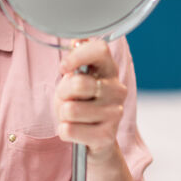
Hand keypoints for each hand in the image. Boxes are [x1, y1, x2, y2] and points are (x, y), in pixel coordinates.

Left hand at [54, 39, 126, 160]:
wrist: (92, 140)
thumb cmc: (81, 103)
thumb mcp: (75, 78)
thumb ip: (77, 59)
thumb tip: (76, 40)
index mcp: (109, 70)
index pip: (100, 49)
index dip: (77, 56)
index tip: (64, 68)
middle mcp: (117, 90)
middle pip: (78, 83)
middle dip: (63, 93)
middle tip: (68, 99)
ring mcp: (115, 114)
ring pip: (70, 110)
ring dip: (63, 115)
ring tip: (73, 117)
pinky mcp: (107, 136)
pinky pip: (69, 130)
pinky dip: (65, 132)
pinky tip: (76, 131)